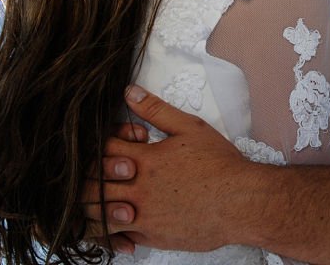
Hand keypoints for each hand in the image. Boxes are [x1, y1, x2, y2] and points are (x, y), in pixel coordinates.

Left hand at [80, 85, 253, 252]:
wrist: (241, 201)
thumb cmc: (220, 165)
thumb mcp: (190, 127)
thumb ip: (156, 110)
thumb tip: (130, 92)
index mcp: (145, 160)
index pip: (102, 150)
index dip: (99, 145)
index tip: (109, 145)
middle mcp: (139, 189)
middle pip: (92, 184)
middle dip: (88, 177)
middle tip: (94, 174)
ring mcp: (144, 215)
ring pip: (99, 214)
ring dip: (92, 206)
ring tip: (96, 200)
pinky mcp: (153, 236)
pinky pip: (119, 237)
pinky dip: (112, 233)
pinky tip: (117, 225)